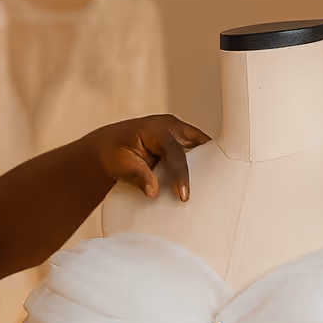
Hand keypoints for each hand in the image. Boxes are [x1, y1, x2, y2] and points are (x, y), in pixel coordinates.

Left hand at [84, 114, 211, 202]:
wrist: (107, 147)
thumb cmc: (113, 152)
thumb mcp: (120, 164)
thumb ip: (138, 176)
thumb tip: (153, 191)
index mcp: (155, 129)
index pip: (175, 152)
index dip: (181, 175)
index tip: (183, 195)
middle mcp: (170, 127)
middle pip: (197, 144)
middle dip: (208, 163)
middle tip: (215, 188)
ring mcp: (178, 133)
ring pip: (200, 147)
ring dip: (206, 164)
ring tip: (215, 187)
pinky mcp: (180, 142)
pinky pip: (196, 151)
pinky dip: (200, 164)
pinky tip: (205, 182)